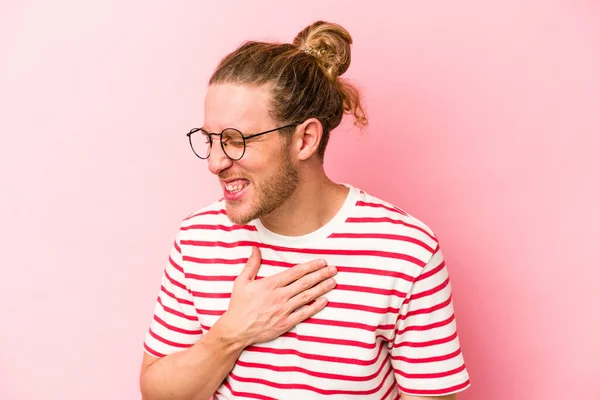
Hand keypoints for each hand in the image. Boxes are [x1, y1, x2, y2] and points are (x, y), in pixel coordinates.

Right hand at [218, 246, 336, 346]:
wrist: (236, 330)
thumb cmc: (238, 306)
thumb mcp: (241, 282)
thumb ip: (251, 264)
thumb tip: (255, 248)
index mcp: (270, 284)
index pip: (296, 272)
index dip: (311, 266)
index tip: (322, 262)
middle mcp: (279, 296)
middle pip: (305, 283)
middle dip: (321, 275)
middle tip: (334, 269)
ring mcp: (284, 310)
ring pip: (307, 296)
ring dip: (322, 288)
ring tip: (333, 282)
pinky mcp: (285, 323)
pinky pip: (304, 313)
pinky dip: (316, 306)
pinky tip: (325, 300)